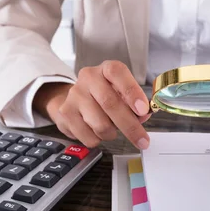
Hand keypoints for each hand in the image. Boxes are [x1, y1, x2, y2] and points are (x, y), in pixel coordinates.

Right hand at [34, 60, 150, 148]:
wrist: (75, 100)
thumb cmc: (105, 97)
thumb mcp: (122, 94)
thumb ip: (136, 104)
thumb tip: (143, 116)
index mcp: (106, 69)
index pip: (117, 73)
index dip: (132, 92)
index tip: (142, 110)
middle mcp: (88, 78)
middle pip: (110, 103)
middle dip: (130, 126)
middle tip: (142, 141)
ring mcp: (74, 95)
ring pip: (100, 125)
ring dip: (112, 134)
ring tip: (111, 129)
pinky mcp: (66, 113)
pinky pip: (89, 137)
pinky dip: (98, 140)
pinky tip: (96, 131)